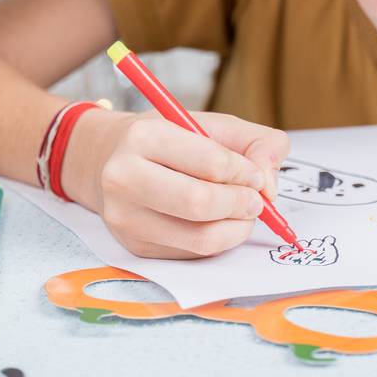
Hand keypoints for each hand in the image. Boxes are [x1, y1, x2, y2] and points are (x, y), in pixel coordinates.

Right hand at [74, 110, 289, 258]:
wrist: (107, 160)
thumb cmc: (167, 139)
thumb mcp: (210, 123)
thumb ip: (255, 142)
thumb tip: (269, 184)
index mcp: (143, 136)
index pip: (210, 163)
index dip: (246, 172)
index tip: (256, 174)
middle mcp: (124, 178)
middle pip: (199, 204)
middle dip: (242, 204)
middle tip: (256, 201)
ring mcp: (125, 217)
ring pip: (198, 238)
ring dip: (235, 229)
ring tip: (243, 214)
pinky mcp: (134, 247)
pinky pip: (191, 254)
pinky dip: (217, 242)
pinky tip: (218, 223)